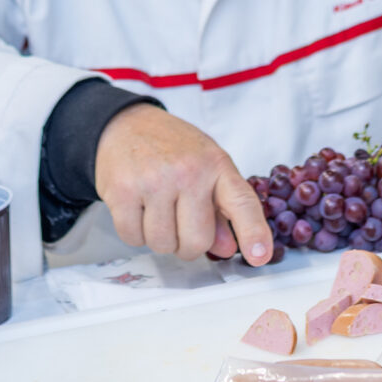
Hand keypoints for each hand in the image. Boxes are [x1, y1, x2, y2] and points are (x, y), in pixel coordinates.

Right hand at [94, 104, 273, 263]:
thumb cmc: (172, 149)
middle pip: (196, 242)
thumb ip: (221, 210)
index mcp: (215, 165)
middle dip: (188, 245)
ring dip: (160, 239)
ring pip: (163, 244)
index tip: (259, 256)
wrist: (126, 124)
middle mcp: (187, 171)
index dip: (253, 233)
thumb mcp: (206, 168)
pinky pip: (133, 238)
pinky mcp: (122, 191)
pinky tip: (138, 209)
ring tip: (157, 210)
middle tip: (180, 224)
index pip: (241, 202)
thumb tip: (227, 249)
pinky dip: (135, 233)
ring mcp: (153, 181)